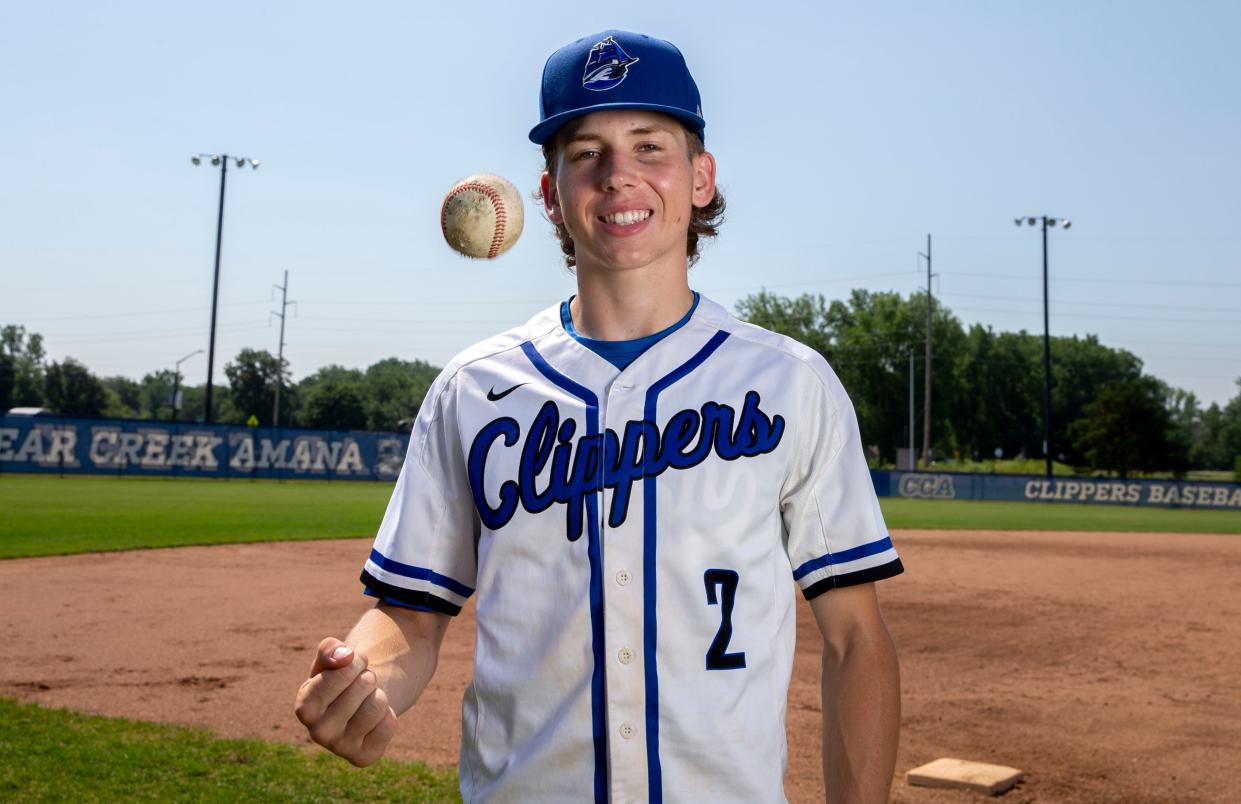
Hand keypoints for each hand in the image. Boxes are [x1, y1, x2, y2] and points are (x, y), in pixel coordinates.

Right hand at [293, 637, 398, 766]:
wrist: (359, 701)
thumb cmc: (341, 676)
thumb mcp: (331, 657)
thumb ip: (330, 648)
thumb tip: (344, 656)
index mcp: (304, 707)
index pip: (340, 673)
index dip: (355, 662)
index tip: (353, 662)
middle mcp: (317, 733)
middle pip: (363, 687)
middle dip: (368, 677)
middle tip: (362, 684)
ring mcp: (340, 748)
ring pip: (378, 705)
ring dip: (379, 694)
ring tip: (367, 699)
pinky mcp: (362, 757)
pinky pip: (389, 725)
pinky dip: (388, 715)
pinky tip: (373, 719)